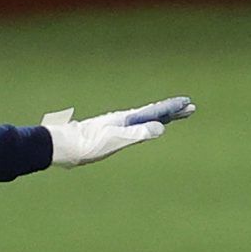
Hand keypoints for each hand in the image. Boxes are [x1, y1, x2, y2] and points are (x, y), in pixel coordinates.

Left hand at [42, 97, 195, 167]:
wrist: (60, 146)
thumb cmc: (86, 145)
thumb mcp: (115, 140)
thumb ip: (137, 134)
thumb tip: (160, 128)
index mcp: (125, 120)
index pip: (155, 112)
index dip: (173, 110)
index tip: (188, 105)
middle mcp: (122, 120)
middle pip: (152, 114)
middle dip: (172, 112)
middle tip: (190, 108)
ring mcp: (115, 126)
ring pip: (144, 119)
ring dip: (160, 117)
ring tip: (172, 116)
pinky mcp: (108, 134)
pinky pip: (135, 126)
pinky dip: (147, 124)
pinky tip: (144, 127)